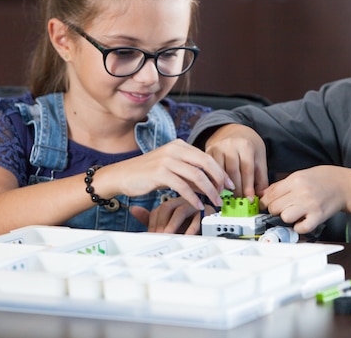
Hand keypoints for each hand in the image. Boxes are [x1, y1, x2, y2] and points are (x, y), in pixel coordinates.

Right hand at [100, 139, 232, 209]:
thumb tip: (210, 186)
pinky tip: (198, 205)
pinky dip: (193, 197)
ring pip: (197, 176)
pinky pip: (183, 186)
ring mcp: (167, 160)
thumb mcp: (171, 170)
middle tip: (226, 192)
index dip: (220, 171)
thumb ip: (189, 175)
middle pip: (205, 163)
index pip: (206, 157)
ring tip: (216, 201)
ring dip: (209, 191)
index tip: (229, 184)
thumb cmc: (146, 174)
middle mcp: (174, 149)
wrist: (121, 175)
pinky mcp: (160, 173)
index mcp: (179, 145)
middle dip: (219, 179)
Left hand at [130, 198, 215, 233]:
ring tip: (168, 236)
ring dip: (173, 226)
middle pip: (168, 207)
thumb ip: (150, 217)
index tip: (151, 236)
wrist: (208, 229)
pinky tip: (185, 236)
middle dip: (161, 224)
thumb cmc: (187, 226)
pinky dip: (191, 228)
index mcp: (173, 202)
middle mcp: (183, 200)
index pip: (158, 209)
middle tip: (157, 237)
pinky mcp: (207, 212)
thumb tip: (133, 209)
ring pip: (181, 211)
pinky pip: (198, 218)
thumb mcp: (166, 223)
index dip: (154, 223)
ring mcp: (195, 205)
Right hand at [204, 124, 268, 198]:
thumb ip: (261, 178)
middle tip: (240, 203)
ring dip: (224, 188)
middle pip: (232, 173)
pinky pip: (209, 170)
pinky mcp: (208, 151)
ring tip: (229, 199)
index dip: (248, 187)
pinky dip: (214, 181)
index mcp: (246, 145)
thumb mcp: (259, 158)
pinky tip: (218, 190)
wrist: (233, 131)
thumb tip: (260, 197)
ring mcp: (217, 148)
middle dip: (236, 190)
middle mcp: (230, 145)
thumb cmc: (248, 146)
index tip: (250, 200)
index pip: (247, 170)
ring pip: (219, 172)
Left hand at [261, 165, 350, 232]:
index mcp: (295, 180)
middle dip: (274, 210)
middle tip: (282, 208)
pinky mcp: (318, 217)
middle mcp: (302, 192)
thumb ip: (280, 185)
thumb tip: (262, 195)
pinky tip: (302, 220)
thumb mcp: (299, 175)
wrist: (343, 185)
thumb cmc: (321, 179)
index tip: (265, 205)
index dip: (264, 202)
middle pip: (274, 207)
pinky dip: (299, 227)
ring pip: (285, 217)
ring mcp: (310, 205)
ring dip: (286, 217)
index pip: (270, 195)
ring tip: (293, 213)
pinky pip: (301, 228)